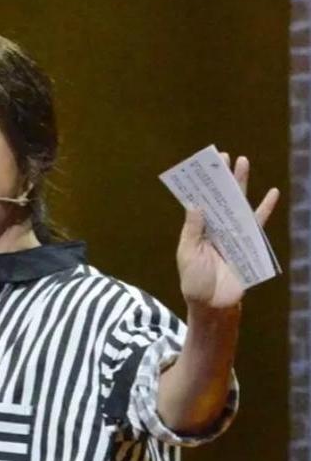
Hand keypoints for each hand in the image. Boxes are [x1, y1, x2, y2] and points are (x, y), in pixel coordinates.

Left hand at [176, 152, 279, 309]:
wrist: (213, 305)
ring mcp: (232, 234)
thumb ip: (192, 230)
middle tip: (225, 155)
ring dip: (241, 185)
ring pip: (238, 205)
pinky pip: (257, 224)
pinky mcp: (248, 244)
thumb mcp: (188, 255)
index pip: (201, 202)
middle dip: (222, 177)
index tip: (203, 165)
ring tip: (244, 162)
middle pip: (220, 198)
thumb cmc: (195, 282)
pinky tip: (271, 193)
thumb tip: (196, 204)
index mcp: (198, 231)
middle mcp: (215, 228)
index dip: (202, 185)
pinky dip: (265, 209)